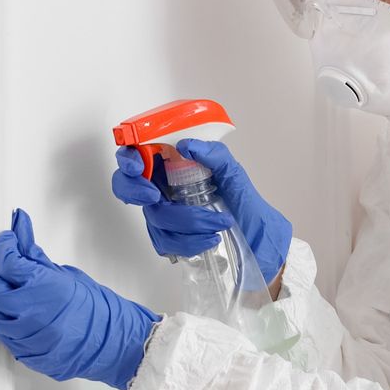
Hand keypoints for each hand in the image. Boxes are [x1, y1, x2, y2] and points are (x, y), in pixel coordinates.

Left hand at [0, 209, 160, 389]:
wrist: (111, 342)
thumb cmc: (96, 310)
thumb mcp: (64, 274)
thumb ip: (34, 255)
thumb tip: (21, 231)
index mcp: (45, 289)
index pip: (7, 261)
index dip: (3, 247)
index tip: (6, 242)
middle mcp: (34, 314)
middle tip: (5, 267)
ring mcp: (29, 337)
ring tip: (13, 292)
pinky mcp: (27, 353)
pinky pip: (4, 336)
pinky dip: (6, 322)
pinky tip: (17, 315)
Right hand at [111, 139, 292, 287]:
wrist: (261, 243)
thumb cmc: (248, 207)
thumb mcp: (236, 176)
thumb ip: (216, 156)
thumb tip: (188, 145)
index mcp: (176, 166)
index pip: (139, 155)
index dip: (129, 159)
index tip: (139, 166)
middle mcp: (166, 189)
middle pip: (130, 187)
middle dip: (136, 191)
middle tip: (156, 197)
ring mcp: (166, 217)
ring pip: (153, 219)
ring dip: (184, 223)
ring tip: (217, 225)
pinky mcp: (172, 241)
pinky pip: (164, 243)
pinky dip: (187, 243)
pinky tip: (209, 240)